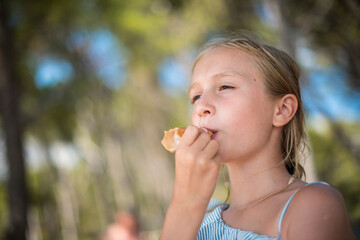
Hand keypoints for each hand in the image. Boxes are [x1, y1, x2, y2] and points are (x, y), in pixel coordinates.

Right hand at [160, 125, 219, 239]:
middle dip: (206, 141)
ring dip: (213, 149)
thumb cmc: (185, 176)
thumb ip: (189, 144)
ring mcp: (203, 160)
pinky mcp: (214, 166)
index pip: (192, 128)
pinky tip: (209, 168)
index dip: (197, 132)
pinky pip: (219, 154)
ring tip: (206, 158)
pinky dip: (216, 159)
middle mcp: (192, 153)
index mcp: (181, 149)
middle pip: (205, 135)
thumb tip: (204, 130)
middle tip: (202, 152)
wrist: (189, 198)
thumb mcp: (181, 158)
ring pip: (214, 143)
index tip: (197, 139)